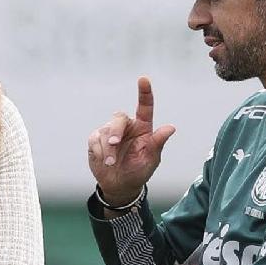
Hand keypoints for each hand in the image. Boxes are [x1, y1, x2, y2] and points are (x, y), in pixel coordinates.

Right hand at [88, 76, 175, 205]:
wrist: (120, 185)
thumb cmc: (139, 170)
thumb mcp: (151, 159)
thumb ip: (158, 142)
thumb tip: (171, 128)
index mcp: (142, 127)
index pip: (144, 107)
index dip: (144, 92)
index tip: (143, 79)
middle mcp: (126, 126)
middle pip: (118, 118)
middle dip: (115, 131)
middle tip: (114, 144)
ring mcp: (110, 132)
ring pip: (105, 131)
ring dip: (107, 149)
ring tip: (111, 163)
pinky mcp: (96, 139)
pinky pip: (94, 139)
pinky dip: (98, 151)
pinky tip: (103, 160)